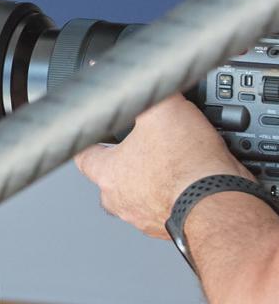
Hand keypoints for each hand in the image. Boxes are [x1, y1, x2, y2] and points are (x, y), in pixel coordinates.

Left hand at [74, 95, 244, 238]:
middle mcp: (120, 201)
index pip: (84, 155)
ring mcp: (143, 217)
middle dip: (131, 160)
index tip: (96, 135)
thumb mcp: (164, 109)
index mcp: (108, 174)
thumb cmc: (187, 164)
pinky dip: (175, 195)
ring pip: (141, 193)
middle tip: (151, 145)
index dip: (93, 139)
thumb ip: (146, 93)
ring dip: (154, 180)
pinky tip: (190, 181)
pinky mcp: (168, 226)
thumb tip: (137, 76)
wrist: (220, 203)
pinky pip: (166, 207)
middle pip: (115, 176)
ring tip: (175, 163)